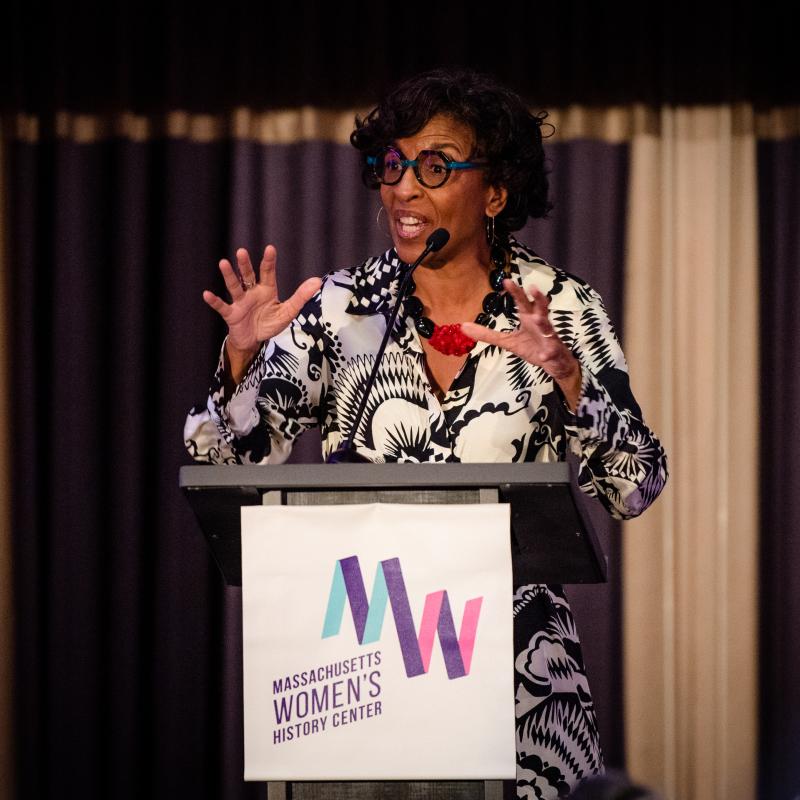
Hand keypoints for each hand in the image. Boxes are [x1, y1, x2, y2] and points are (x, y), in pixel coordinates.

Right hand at [203, 245, 321, 381]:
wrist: (254, 340)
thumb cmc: (269, 323)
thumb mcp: (287, 312)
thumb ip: (301, 297)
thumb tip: (317, 281)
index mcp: (266, 290)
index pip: (267, 272)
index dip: (268, 261)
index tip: (270, 248)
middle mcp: (251, 292)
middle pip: (248, 276)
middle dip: (245, 264)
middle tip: (242, 251)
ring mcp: (240, 302)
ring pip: (234, 287)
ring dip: (229, 276)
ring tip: (223, 263)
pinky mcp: (231, 314)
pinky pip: (222, 306)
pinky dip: (215, 301)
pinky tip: (207, 294)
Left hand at [460, 280, 582, 410]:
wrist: (554, 363)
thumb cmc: (532, 347)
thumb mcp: (507, 342)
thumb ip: (487, 334)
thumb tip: (463, 326)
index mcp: (528, 319)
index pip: (522, 302)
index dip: (515, 292)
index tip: (507, 280)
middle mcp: (540, 324)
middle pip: (538, 308)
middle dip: (537, 298)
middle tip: (532, 287)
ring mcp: (549, 337)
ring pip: (548, 327)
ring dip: (544, 323)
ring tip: (538, 318)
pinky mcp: (553, 352)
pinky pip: (550, 352)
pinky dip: (547, 353)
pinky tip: (544, 355)